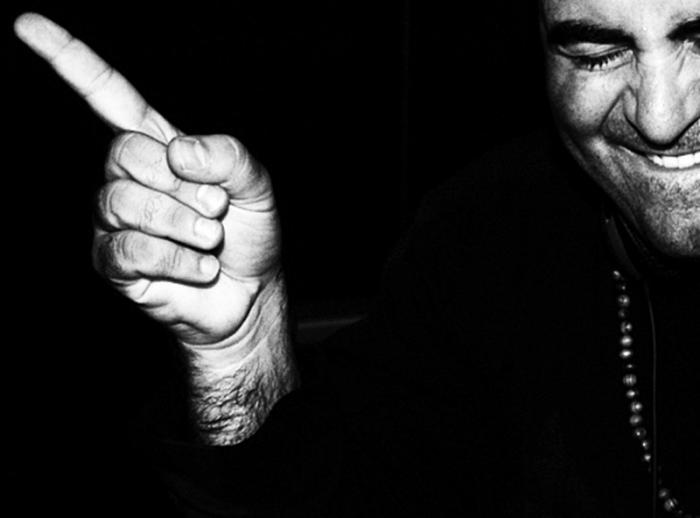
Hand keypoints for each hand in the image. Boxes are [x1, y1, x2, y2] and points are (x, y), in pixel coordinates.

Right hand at [15, 13, 281, 345]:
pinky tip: (202, 268)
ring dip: (182, 224)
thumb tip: (176, 151)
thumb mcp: (256, 185)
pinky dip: (177, 258)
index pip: (109, 96)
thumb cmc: (249, 232)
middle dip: (182, 185)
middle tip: (217, 211)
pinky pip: (130, 249)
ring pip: (126, 203)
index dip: (70, 61)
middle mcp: (127, 177)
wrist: (250, 291)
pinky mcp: (113, 262)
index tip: (26, 24)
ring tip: (211, 240)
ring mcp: (115, 220)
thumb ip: (229, 156)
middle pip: (125, 153)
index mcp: (159, 146)